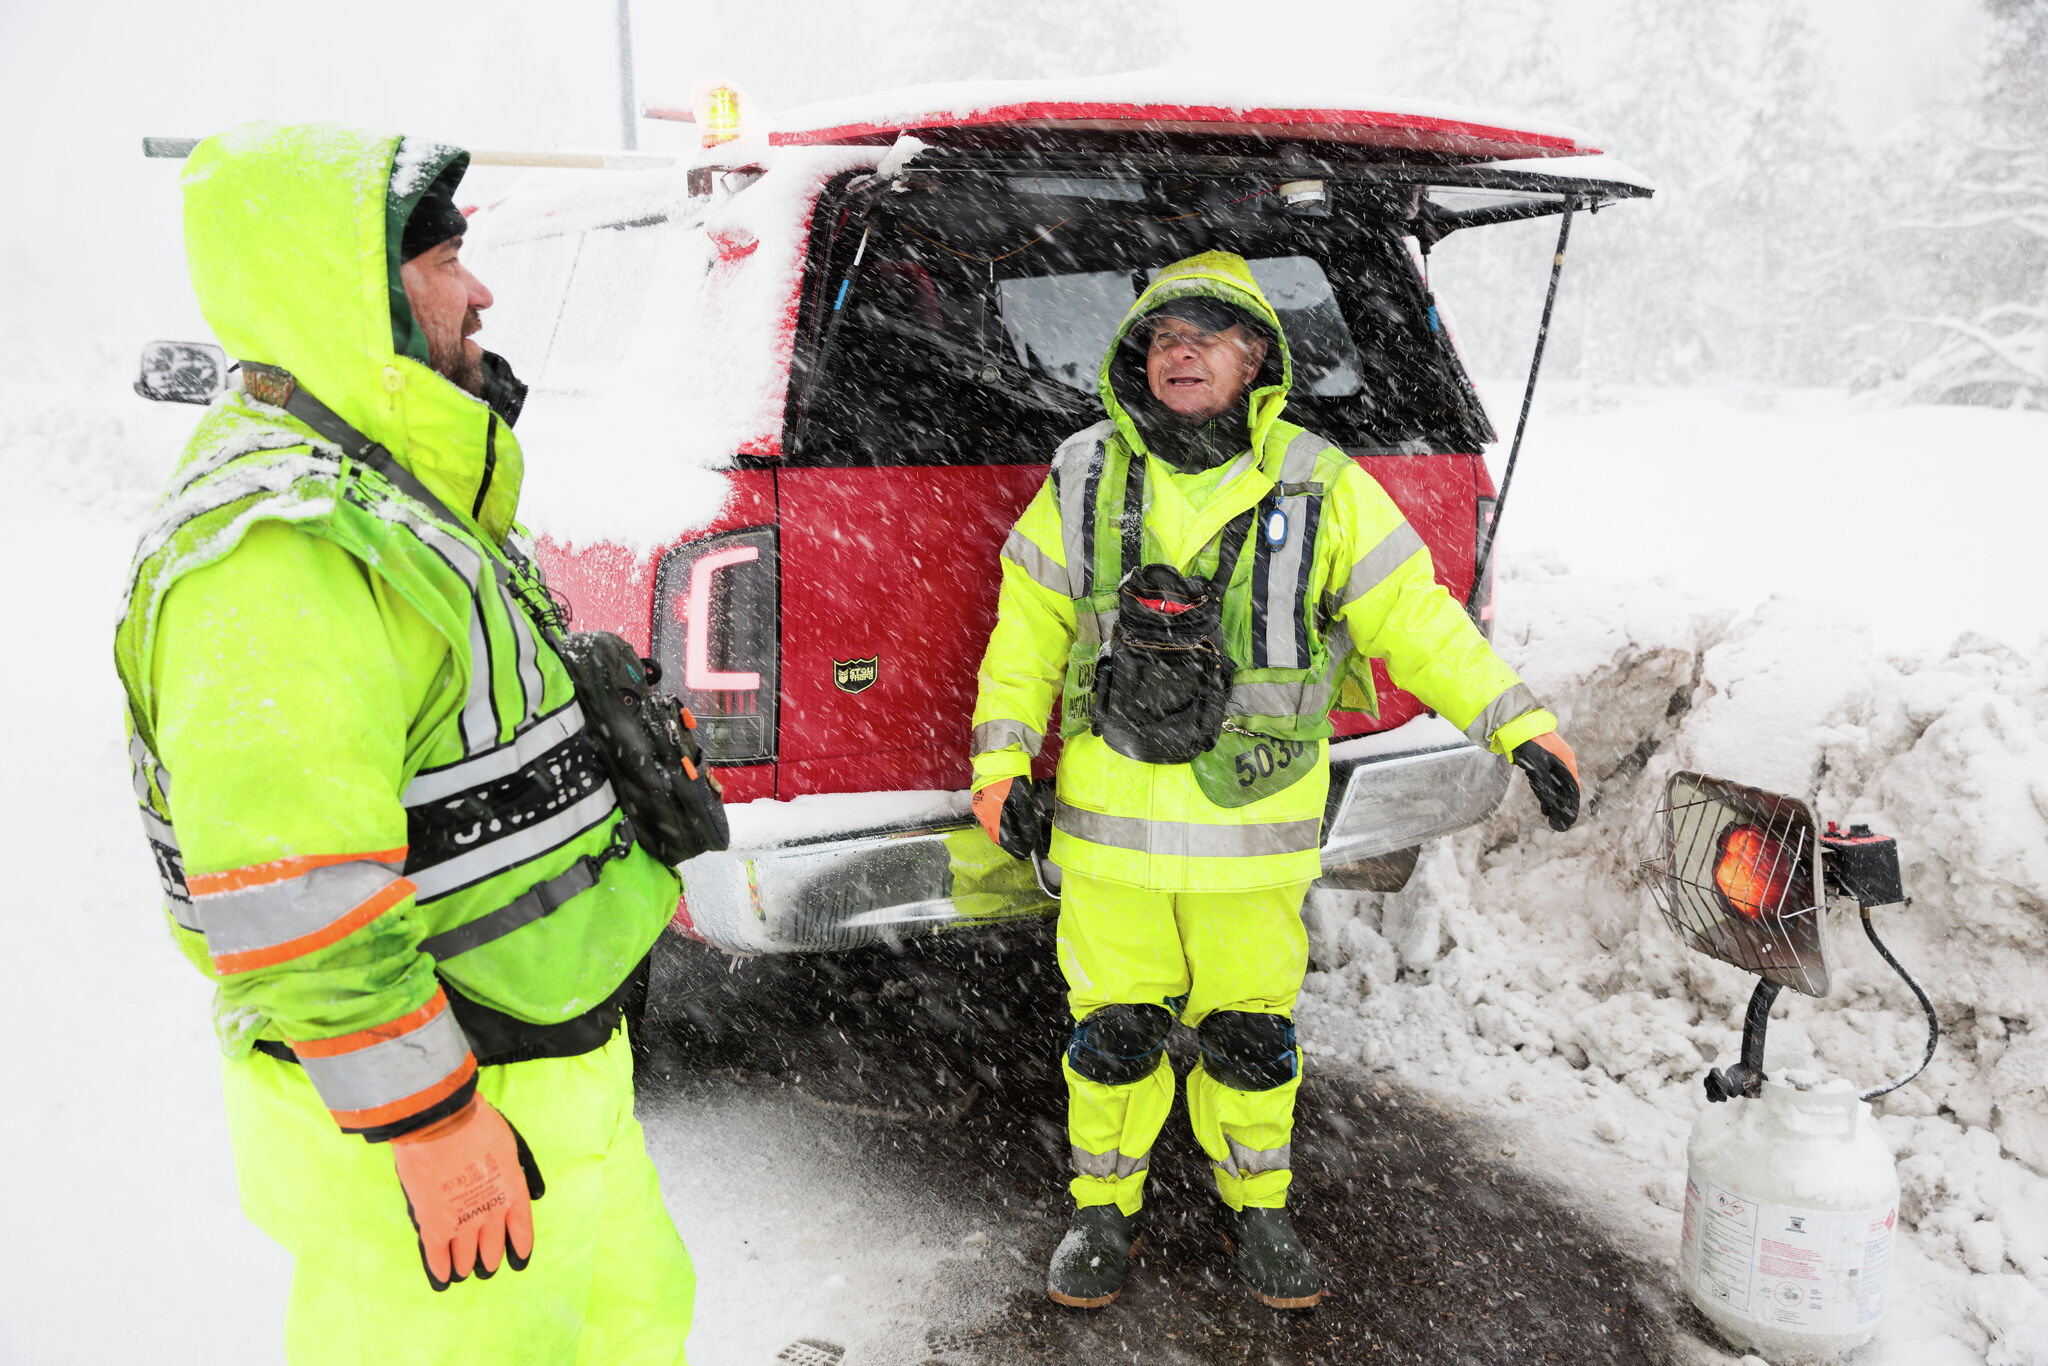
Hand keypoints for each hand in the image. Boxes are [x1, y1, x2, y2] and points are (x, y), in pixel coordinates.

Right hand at [390, 1097, 544, 1290]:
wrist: (441, 1122)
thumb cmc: (478, 1125)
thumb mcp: (512, 1145)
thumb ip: (521, 1171)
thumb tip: (536, 1194)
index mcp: (513, 1193)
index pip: (522, 1230)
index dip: (520, 1247)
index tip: (519, 1260)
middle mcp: (491, 1213)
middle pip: (492, 1247)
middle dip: (489, 1258)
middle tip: (486, 1267)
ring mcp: (461, 1221)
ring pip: (466, 1256)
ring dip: (466, 1266)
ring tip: (465, 1272)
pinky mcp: (433, 1223)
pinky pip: (438, 1255)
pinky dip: (440, 1269)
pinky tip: (443, 1278)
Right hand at [972, 776, 1051, 859]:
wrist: (997, 759)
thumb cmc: (1011, 776)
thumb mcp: (1023, 798)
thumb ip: (1026, 819)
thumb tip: (1029, 837)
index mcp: (994, 814)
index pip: (1005, 840)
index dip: (1017, 848)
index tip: (1026, 851)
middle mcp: (983, 814)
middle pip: (997, 837)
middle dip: (1012, 843)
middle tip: (1025, 845)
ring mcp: (980, 809)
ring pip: (993, 830)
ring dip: (1005, 835)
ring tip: (1020, 834)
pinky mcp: (979, 803)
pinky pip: (989, 821)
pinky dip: (999, 826)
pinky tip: (1009, 822)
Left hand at [1512, 731, 1580, 831]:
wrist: (1514, 722)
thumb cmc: (1528, 743)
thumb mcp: (1537, 766)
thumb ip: (1544, 785)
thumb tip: (1551, 804)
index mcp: (1565, 762)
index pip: (1572, 790)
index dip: (1571, 807)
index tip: (1567, 822)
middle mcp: (1561, 762)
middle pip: (1565, 790)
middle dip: (1563, 808)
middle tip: (1557, 826)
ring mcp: (1551, 761)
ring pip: (1556, 786)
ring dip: (1554, 803)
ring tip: (1550, 818)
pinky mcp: (1539, 761)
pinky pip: (1547, 781)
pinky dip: (1546, 794)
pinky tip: (1544, 805)